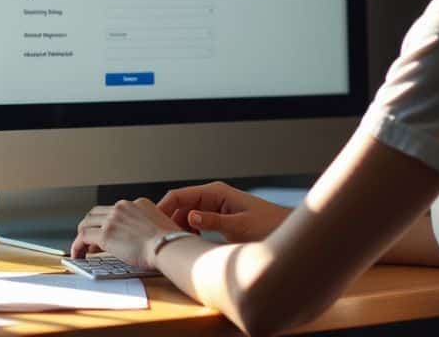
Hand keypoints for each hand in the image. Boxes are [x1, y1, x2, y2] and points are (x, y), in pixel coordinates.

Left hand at [70, 198, 181, 268]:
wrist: (169, 246)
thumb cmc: (171, 243)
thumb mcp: (161, 225)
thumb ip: (149, 226)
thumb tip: (144, 238)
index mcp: (137, 204)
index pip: (113, 209)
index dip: (106, 222)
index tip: (104, 233)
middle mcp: (122, 207)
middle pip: (96, 213)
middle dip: (91, 227)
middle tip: (90, 241)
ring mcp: (112, 219)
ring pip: (86, 223)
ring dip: (82, 236)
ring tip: (82, 249)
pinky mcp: (105, 234)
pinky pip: (82, 237)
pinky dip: (77, 246)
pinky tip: (78, 255)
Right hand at [157, 181, 288, 242]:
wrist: (286, 230)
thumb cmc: (268, 226)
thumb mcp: (239, 226)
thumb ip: (214, 221)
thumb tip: (190, 216)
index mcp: (214, 192)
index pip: (178, 195)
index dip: (162, 209)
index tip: (152, 226)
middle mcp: (212, 196)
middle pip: (179, 206)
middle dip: (169, 221)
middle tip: (163, 241)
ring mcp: (214, 206)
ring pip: (186, 215)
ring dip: (180, 228)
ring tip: (177, 245)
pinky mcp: (218, 217)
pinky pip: (196, 222)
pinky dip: (190, 232)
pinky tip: (192, 245)